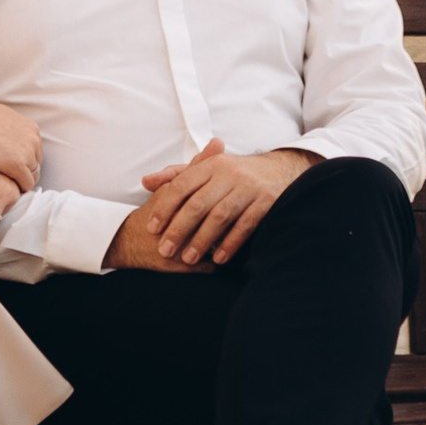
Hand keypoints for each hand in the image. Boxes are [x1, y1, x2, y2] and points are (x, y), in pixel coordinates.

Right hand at [0, 93, 43, 191]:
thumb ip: (9, 123)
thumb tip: (6, 127)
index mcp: (30, 127)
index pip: (35, 149)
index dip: (25, 160)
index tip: (14, 167)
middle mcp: (33, 138)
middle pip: (36, 162)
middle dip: (25, 171)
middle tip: (11, 180)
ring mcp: (28, 152)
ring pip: (33, 175)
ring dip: (22, 181)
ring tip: (8, 187)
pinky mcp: (19, 166)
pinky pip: (27, 183)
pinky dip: (19, 188)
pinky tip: (6, 190)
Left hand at [106, 139, 313, 271]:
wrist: (279, 170)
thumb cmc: (233, 173)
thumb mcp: (206, 169)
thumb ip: (176, 176)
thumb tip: (146, 182)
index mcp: (211, 165)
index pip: (181, 185)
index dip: (165, 207)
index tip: (152, 228)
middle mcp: (228, 174)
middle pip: (198, 203)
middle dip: (179, 228)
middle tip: (165, 250)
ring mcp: (248, 188)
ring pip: (220, 216)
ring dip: (202, 239)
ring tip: (188, 259)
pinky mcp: (266, 203)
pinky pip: (245, 225)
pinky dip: (230, 243)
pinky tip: (217, 259)